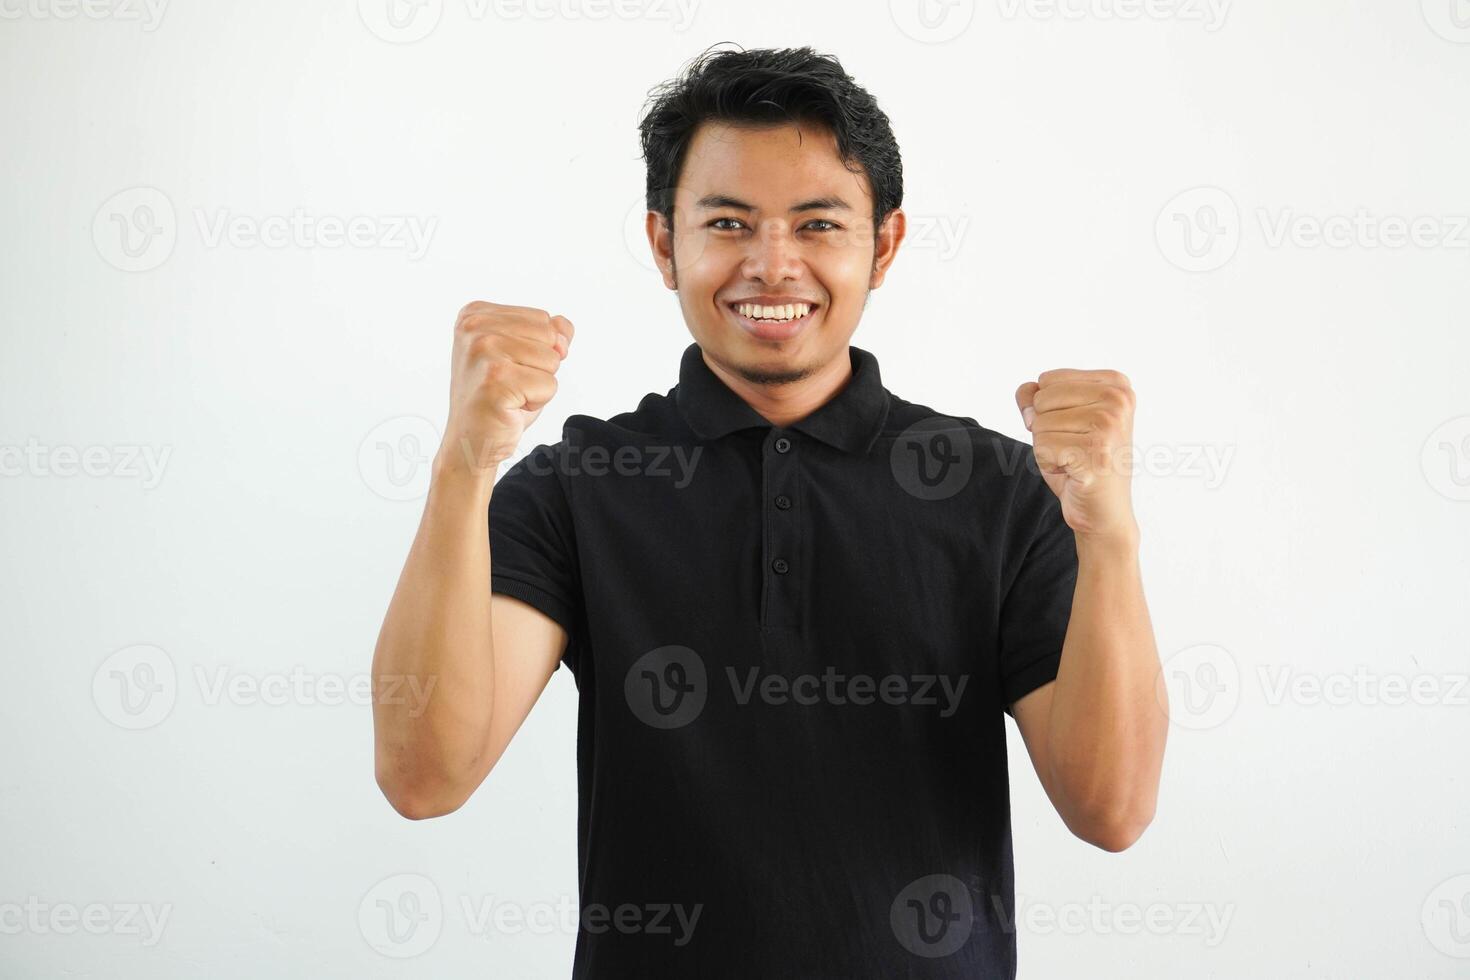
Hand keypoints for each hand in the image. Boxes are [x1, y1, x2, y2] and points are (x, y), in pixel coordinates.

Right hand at [436, 301, 573, 480]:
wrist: (471, 441)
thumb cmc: (497, 398)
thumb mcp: (523, 356)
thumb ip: (548, 333)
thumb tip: (564, 329)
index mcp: (476, 314)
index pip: (543, 319)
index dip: (537, 350)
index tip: (507, 368)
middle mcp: (475, 327)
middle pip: (549, 336)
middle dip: (540, 366)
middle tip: (509, 384)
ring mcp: (483, 352)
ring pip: (552, 360)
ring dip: (538, 385)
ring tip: (509, 395)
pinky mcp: (495, 380)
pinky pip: (549, 385)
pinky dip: (537, 402)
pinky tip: (509, 407)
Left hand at [1015, 369, 1137, 543]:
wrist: (1104, 512)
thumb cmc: (1081, 464)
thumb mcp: (1058, 421)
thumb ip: (1037, 398)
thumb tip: (1025, 390)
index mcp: (1116, 384)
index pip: (1047, 380)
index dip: (1048, 409)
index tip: (1075, 431)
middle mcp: (1118, 399)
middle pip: (1042, 400)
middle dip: (1046, 429)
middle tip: (1073, 449)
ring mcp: (1109, 425)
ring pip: (1040, 424)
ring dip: (1047, 449)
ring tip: (1074, 461)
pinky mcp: (1095, 451)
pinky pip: (1042, 446)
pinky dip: (1049, 464)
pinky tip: (1073, 473)